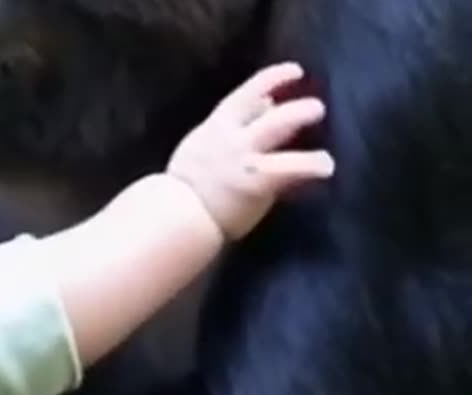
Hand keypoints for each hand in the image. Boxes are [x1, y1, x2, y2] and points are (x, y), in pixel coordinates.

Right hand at [168, 62, 335, 241]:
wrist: (174, 217)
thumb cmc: (181, 194)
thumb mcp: (197, 153)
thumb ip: (222, 135)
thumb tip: (254, 113)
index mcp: (211, 131)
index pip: (242, 98)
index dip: (269, 81)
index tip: (293, 72)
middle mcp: (228, 137)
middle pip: (260, 104)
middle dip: (288, 97)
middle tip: (316, 104)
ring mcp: (243, 156)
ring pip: (277, 125)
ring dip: (299, 114)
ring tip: (318, 112)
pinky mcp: (256, 179)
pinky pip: (290, 167)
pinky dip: (311, 165)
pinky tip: (326, 166)